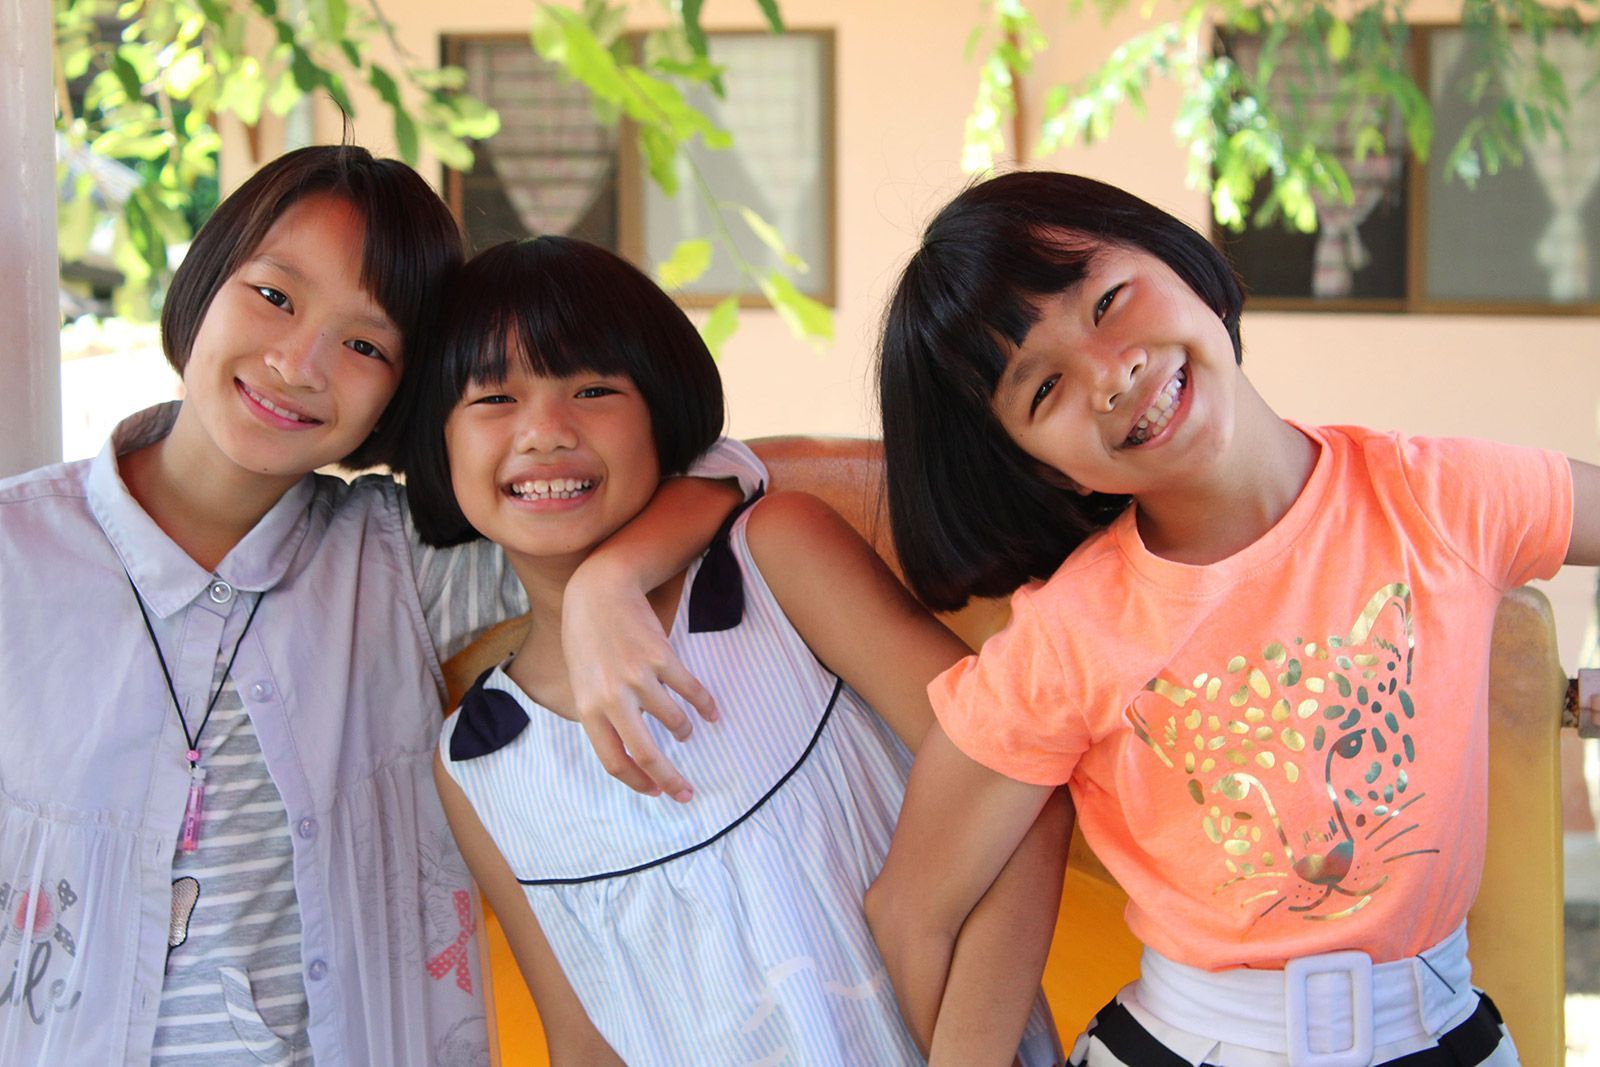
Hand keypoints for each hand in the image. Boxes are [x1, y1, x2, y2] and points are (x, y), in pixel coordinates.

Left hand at [561, 561, 717, 801]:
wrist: (598, 591)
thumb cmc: (586, 638)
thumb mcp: (581, 682)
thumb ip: (601, 715)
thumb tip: (629, 748)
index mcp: (588, 708)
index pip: (614, 761)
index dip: (638, 782)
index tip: (656, 791)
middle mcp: (612, 698)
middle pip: (646, 753)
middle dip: (670, 779)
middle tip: (686, 793)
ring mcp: (638, 677)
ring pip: (673, 721)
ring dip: (683, 731)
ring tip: (684, 732)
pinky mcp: (661, 657)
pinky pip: (691, 691)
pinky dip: (705, 706)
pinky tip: (711, 713)